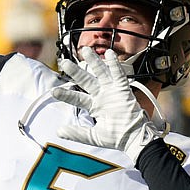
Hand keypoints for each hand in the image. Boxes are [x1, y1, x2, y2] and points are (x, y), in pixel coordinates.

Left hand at [51, 47, 165, 161]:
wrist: (134, 138)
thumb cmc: (117, 138)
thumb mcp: (93, 136)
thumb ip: (76, 133)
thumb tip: (59, 131)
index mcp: (94, 106)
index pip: (77, 98)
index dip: (66, 94)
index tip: (54, 92)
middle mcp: (102, 96)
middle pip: (86, 80)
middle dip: (75, 72)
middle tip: (64, 62)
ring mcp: (112, 92)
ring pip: (100, 73)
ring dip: (94, 62)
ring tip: (86, 50)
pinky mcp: (123, 90)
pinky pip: (118, 75)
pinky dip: (114, 65)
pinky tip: (109, 54)